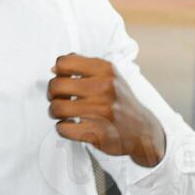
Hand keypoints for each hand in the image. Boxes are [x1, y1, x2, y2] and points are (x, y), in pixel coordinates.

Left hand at [47, 54, 166, 166]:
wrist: (142, 130)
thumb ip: (84, 68)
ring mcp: (100, 110)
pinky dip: (62, 128)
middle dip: (52, 94)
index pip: (64, 62)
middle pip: (56, 85)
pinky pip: (63, 128)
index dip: (58, 73)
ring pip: (57, 108)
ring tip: (62, 114)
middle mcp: (103, 88)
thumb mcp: (109, 76)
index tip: (62, 80)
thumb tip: (55, 69)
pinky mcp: (96, 132)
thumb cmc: (120, 102)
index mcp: (105, 70)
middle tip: (58, 99)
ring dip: (54, 112)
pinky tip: (70, 125)